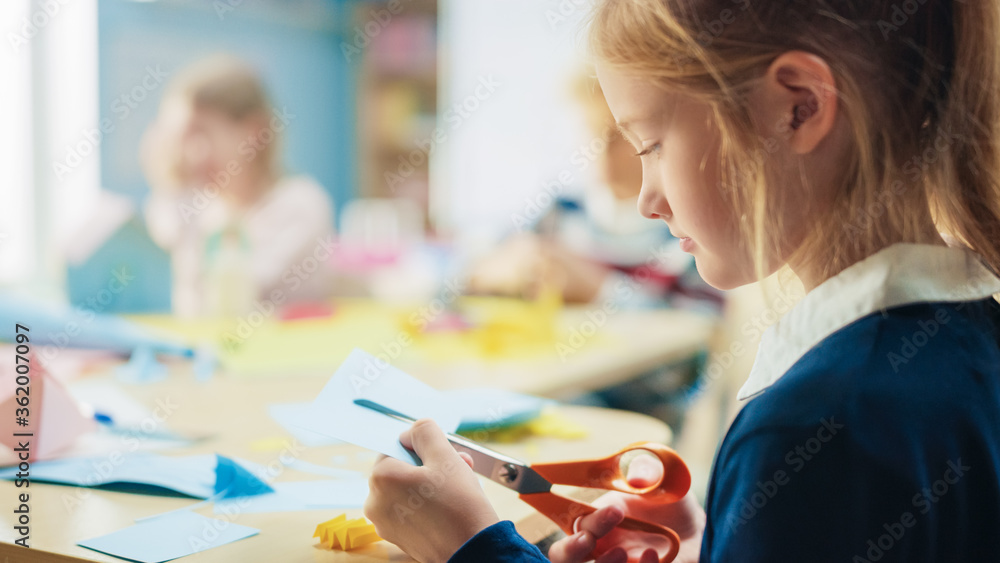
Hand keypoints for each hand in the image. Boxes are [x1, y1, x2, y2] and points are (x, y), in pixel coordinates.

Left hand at [364, 419, 500, 562]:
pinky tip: (449, 505)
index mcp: (382, 478)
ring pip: (407, 489)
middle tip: (458, 466)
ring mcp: (385, 522)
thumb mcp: (445, 456)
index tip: (442, 456)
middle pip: (402, 469)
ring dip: (431, 483)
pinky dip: (426, 503)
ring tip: (458, 486)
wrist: (472, 549)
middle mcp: (375, 501)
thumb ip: (425, 433)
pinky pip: (409, 509)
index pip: (397, 447)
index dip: (423, 448)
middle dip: (430, 465)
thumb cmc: (460, 504)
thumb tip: (412, 432)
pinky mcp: (397, 536)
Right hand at [548, 456, 704, 562]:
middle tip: (588, 540)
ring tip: (623, 552)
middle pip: (566, 555)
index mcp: (601, 518)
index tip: (615, 511)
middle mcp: (604, 545)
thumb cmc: (671, 503)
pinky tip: (652, 556)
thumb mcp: (663, 481)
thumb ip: (649, 473)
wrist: (697, 531)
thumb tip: (635, 477)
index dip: (590, 519)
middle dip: (569, 550)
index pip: (579, 521)